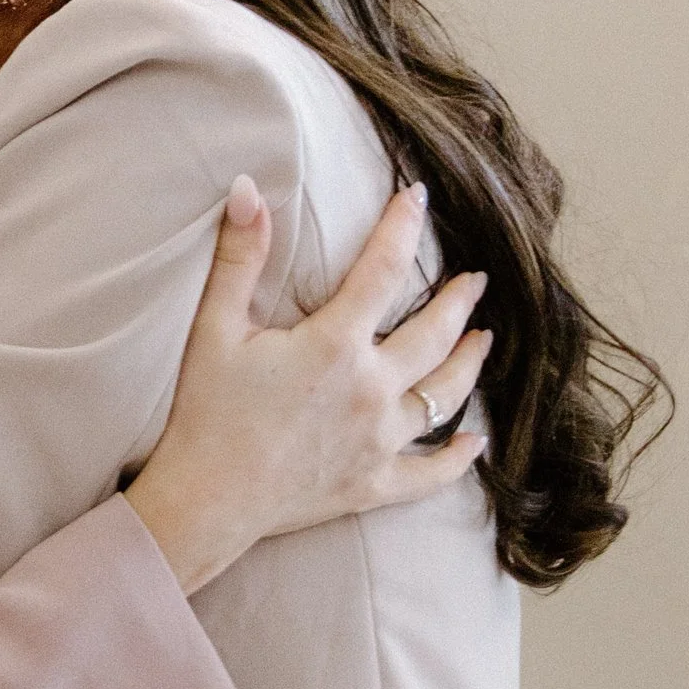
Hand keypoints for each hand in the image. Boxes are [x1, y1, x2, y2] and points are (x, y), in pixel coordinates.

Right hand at [125, 180, 490, 593]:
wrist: (206, 500)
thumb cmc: (206, 413)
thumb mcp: (215, 328)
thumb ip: (240, 257)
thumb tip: (248, 189)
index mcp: (336, 345)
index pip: (385, 269)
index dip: (403, 227)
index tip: (417, 198)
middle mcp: (372, 390)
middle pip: (435, 335)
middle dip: (458, 301)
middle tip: (473, 280)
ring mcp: (380, 441)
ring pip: (444, 396)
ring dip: (467, 364)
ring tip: (483, 340)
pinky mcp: (374, 485)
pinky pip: (431, 473)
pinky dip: (457, 458)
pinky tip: (476, 443)